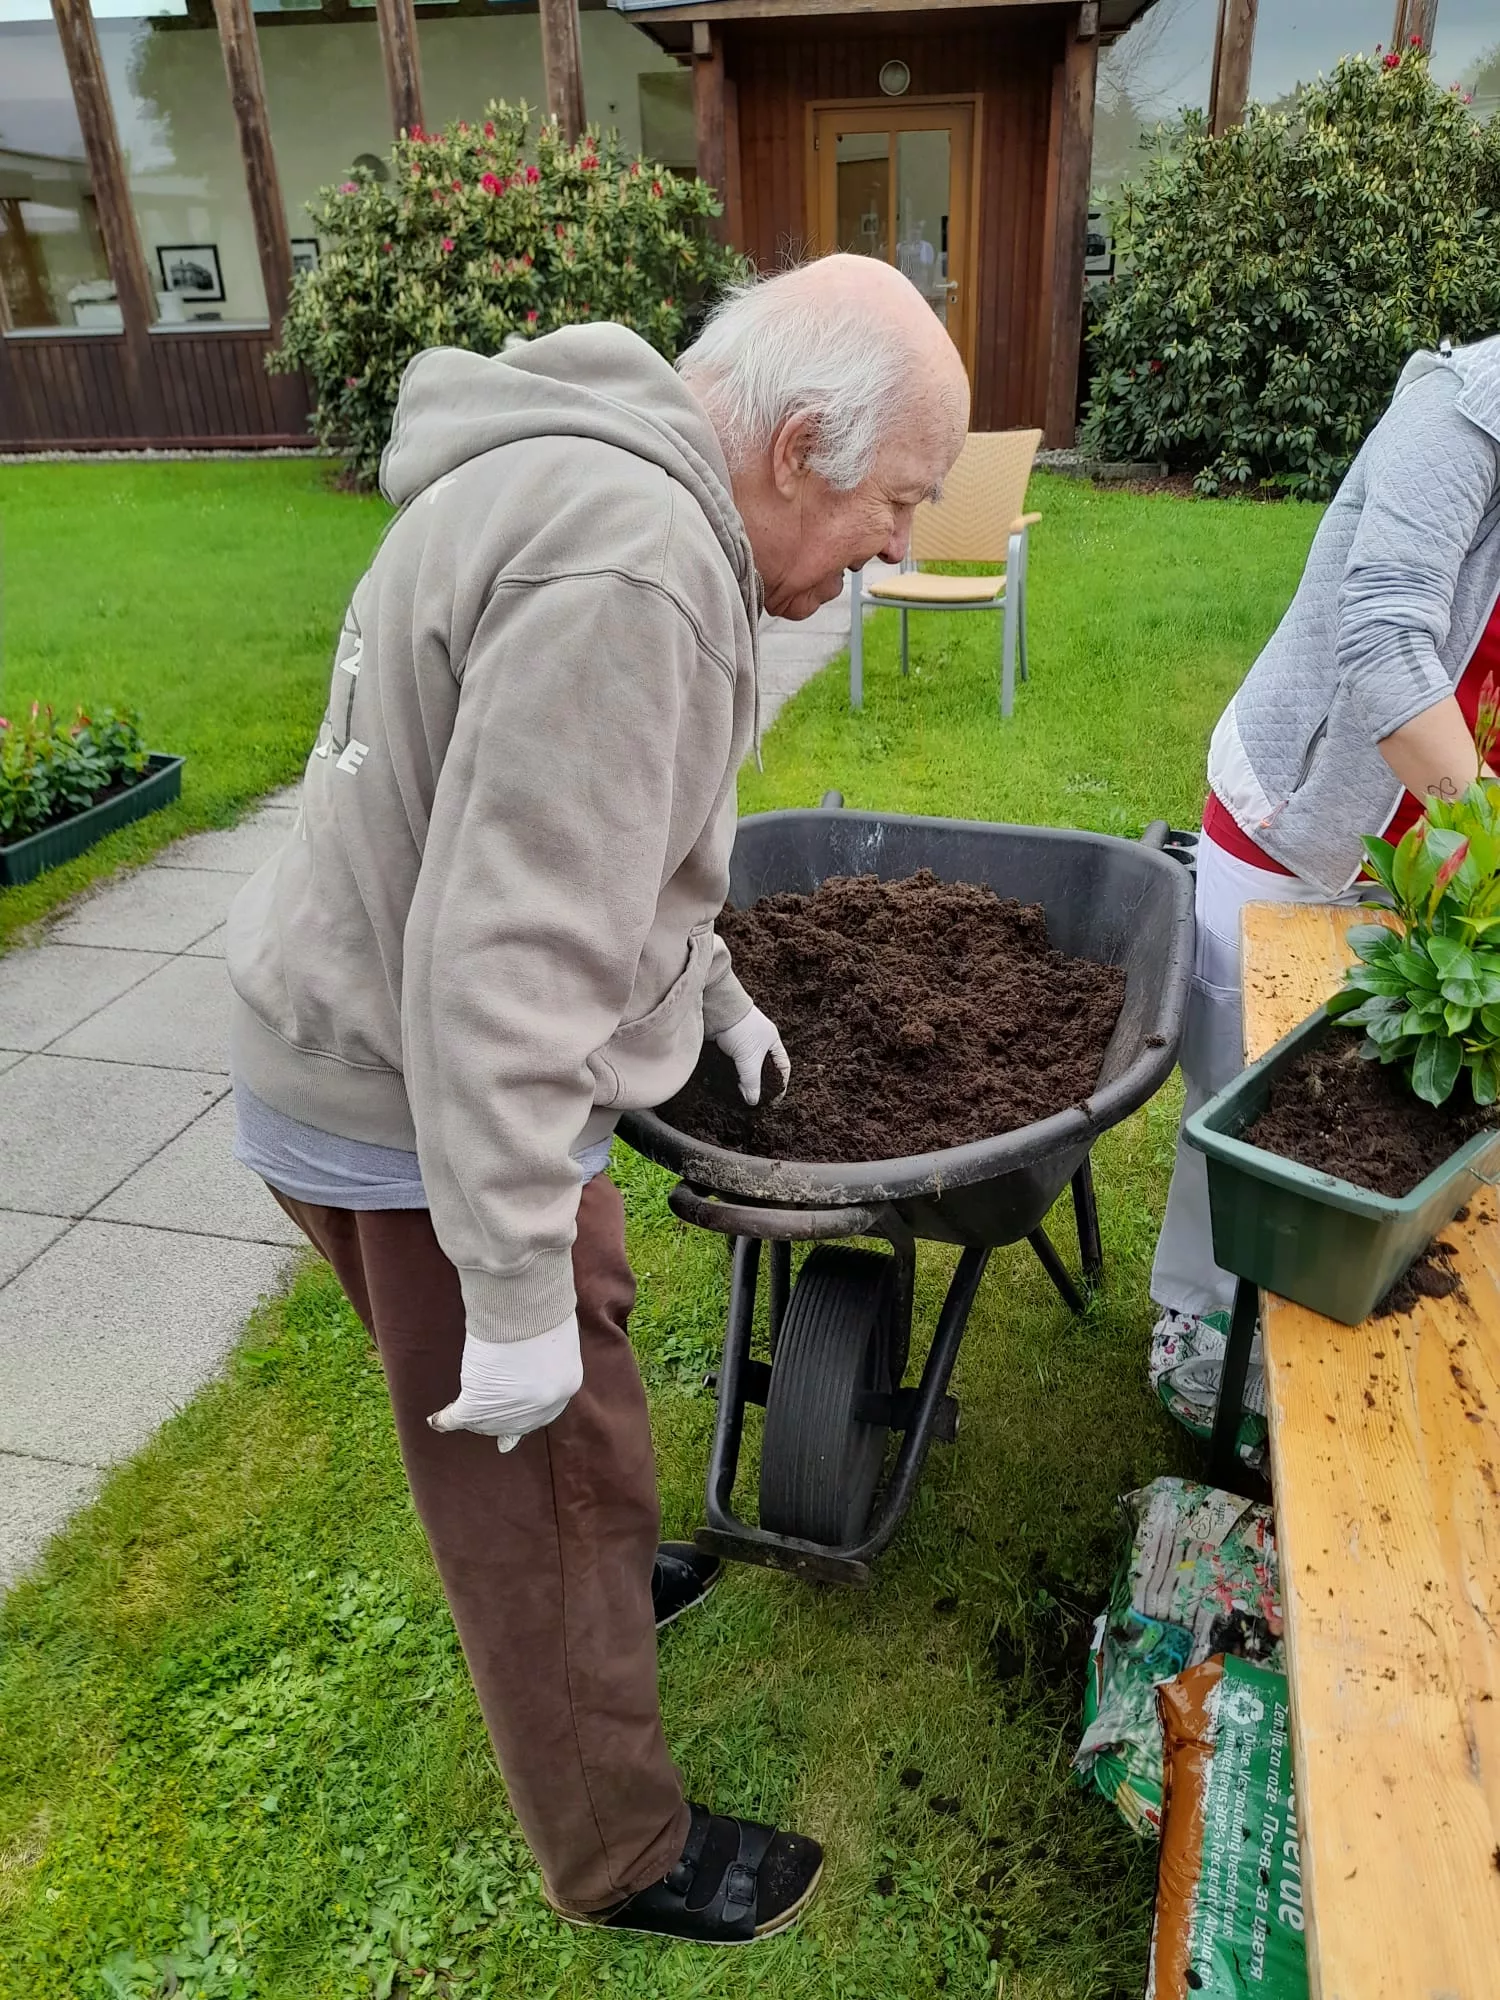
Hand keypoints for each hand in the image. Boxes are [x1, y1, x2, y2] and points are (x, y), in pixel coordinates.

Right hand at [427, 1318, 581, 1452]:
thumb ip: (550, 1353)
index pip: (543, 1408)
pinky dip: (445, 1419)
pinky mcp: (478, 1407)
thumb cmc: (540, 1309)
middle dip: (498, 1416)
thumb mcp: (557, 1336)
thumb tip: (536, 1353)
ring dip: (473, 1417)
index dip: (523, 1409)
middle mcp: (542, 1408)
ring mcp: (509, 1412)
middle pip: (514, 1422)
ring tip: (457, 1410)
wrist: (524, 1310)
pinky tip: (435, 1420)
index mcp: (565, 1385)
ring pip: (487, 1422)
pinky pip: (458, 1418)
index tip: (514, 1413)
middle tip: (482, 1405)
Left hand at [715, 1005, 790, 1106]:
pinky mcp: (725, 1044)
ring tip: (739, 1095)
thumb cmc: (739, 1027)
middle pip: (763, 1068)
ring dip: (743, 1079)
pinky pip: (731, 1063)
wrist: (715, 1008)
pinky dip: (730, 1073)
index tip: (774, 1100)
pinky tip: (726, 1083)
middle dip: (760, 1084)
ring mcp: (741, 1042)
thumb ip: (752, 1081)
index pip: (783, 1066)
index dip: (781, 1084)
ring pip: (745, 1067)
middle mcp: (758, 1041)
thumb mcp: (749, 1058)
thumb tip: (752, 1101)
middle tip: (754, 1100)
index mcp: (772, 1041)